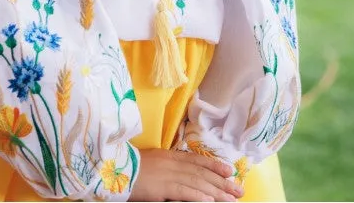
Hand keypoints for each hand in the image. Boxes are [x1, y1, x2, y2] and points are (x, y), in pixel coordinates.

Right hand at [129, 148, 244, 201]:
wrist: (114, 167)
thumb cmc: (132, 167)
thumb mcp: (155, 163)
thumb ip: (171, 166)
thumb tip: (186, 174)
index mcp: (170, 156)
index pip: (197, 160)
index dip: (215, 165)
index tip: (230, 171)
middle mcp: (172, 163)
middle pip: (201, 173)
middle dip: (222, 182)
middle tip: (238, 190)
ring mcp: (168, 175)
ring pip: (197, 183)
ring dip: (216, 192)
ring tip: (230, 199)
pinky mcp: (162, 187)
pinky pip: (183, 192)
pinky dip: (197, 196)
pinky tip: (209, 201)